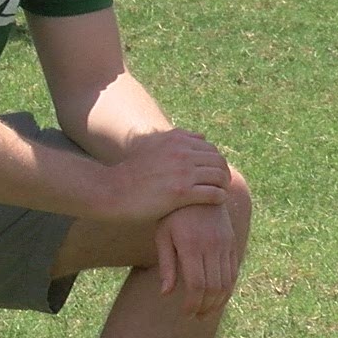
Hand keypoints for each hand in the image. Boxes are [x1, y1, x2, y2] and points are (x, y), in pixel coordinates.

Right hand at [99, 129, 229, 223]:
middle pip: (218, 160)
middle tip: (222, 183)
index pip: (210, 147)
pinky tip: (217, 201)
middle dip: (223, 172)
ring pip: (219, 176)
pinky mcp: (182, 192)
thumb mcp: (151, 145)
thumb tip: (202, 136)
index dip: (216, 160)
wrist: (113, 190)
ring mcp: (182, 172)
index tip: (214, 171)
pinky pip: (213, 193)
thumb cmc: (132, 170)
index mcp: (175, 139)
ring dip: (223, 185)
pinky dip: (219, 197)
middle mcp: (181, 152)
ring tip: (221, 192)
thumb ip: (176, 138)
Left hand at [155, 202, 241, 315]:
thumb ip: (167, 265)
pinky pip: (234, 270)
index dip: (193, 304)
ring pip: (227, 282)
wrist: (198, 187)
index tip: (186, 314)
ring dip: (218, 301)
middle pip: (214, 287)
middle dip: (205, 306)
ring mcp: (224, 243)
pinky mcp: (231, 241)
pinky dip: (228, 288)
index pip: (196, 284)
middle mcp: (211, 245)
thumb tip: (166, 294)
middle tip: (196, 316)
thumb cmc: (172, 213)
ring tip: (206, 311)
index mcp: (191, 244)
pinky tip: (218, 296)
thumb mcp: (163, 235)